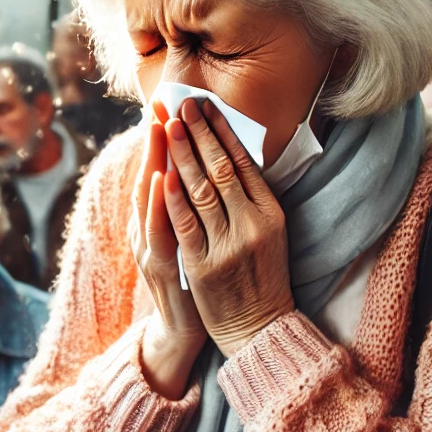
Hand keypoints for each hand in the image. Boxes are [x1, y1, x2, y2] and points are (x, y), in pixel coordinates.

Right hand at [129, 113, 207, 398]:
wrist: (185, 331)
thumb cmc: (192, 277)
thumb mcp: (185, 235)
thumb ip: (185, 204)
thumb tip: (195, 167)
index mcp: (154, 219)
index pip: (158, 169)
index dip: (161, 138)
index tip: (167, 104)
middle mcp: (147, 229)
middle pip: (150, 175)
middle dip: (157, 139)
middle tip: (162, 104)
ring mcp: (151, 247)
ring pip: (149, 198)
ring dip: (156, 160)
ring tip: (160, 128)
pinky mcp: (164, 266)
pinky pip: (160, 231)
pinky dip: (158, 204)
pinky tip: (162, 180)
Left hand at [164, 98, 294, 356]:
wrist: (258, 327)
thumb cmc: (261, 275)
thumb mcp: (268, 232)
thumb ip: (250, 198)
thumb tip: (225, 154)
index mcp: (270, 213)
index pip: (243, 162)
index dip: (221, 131)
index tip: (204, 106)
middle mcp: (252, 224)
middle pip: (221, 168)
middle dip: (198, 133)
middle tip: (181, 104)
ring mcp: (228, 245)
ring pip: (201, 190)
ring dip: (181, 155)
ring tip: (168, 125)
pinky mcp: (204, 266)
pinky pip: (185, 225)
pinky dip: (172, 198)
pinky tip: (161, 174)